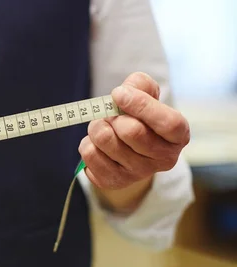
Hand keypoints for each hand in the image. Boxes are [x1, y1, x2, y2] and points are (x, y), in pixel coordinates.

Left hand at [78, 72, 189, 210]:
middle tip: (110, 114)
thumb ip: (140, 85)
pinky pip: (89, 154)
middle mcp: (163, 159)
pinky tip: (98, 145)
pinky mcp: (113, 181)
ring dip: (96, 126)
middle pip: (131, 132)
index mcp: (179, 136)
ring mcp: (138, 174)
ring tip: (104, 127)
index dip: (141, 105)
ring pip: (104, 140)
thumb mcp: (147, 95)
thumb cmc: (140, 117)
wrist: (128, 150)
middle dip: (113, 115)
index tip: (118, 93)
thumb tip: (123, 92)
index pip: (168, 123)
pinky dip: (87, 142)